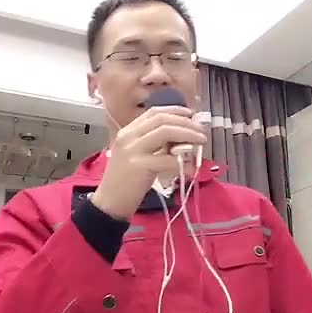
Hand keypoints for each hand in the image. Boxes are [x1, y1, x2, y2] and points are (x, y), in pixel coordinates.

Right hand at [91, 106, 206, 219]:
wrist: (110, 202)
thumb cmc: (127, 179)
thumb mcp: (138, 155)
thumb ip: (155, 144)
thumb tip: (182, 138)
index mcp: (128, 131)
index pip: (154, 112)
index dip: (175, 111)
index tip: (190, 114)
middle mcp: (129, 136)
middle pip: (162, 120)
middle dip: (186, 123)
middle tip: (201, 131)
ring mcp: (132, 150)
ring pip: (165, 132)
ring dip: (187, 135)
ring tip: (201, 142)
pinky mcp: (139, 166)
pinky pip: (167, 159)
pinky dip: (182, 163)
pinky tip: (191, 169)